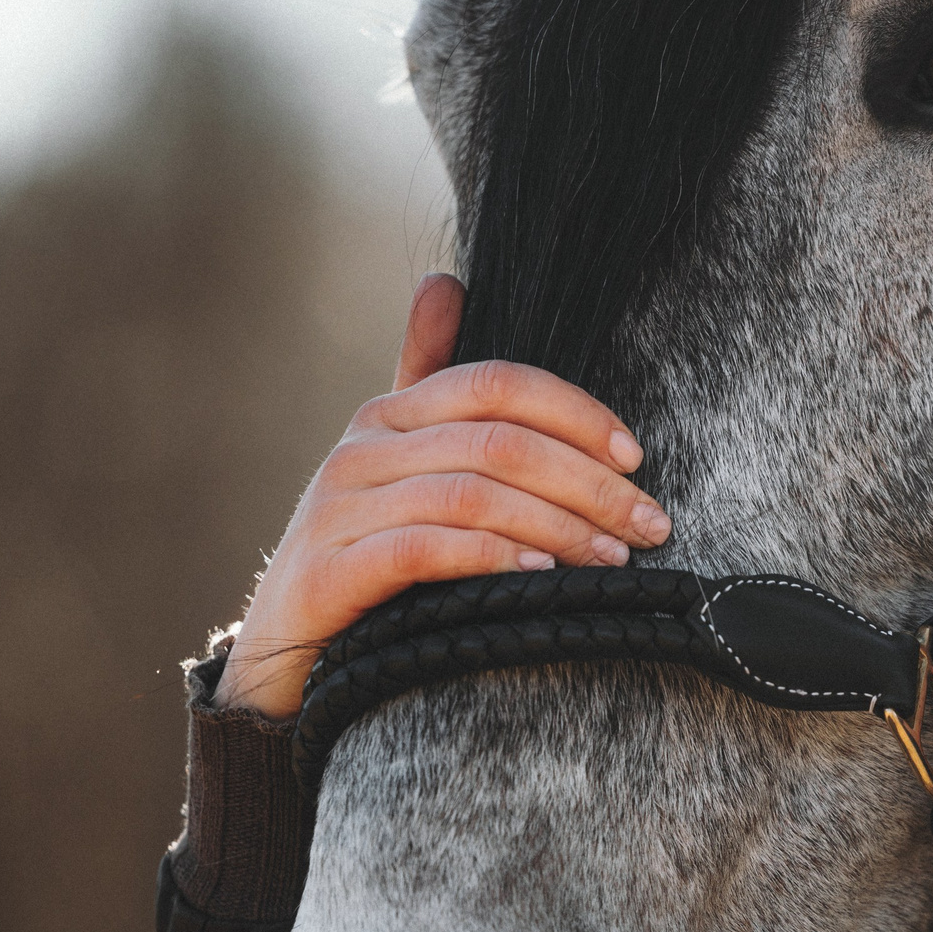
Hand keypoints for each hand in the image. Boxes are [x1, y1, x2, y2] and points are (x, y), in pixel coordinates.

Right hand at [213, 274, 668, 719]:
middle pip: (496, 442)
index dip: (576, 413)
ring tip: (611, 558)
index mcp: (387, 414)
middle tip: (649, 524)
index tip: (636, 459)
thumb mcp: (396, 464)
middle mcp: (360, 449)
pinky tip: (539, 574)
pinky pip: (422, 550)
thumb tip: (443, 282)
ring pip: (470, 496)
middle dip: (587, 484)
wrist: (283, 649)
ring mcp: (339, 509)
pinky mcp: (329, 572)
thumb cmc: (362, 556)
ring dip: (556, 527)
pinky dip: (489, 557)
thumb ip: (427, 380)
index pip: (496, 384)